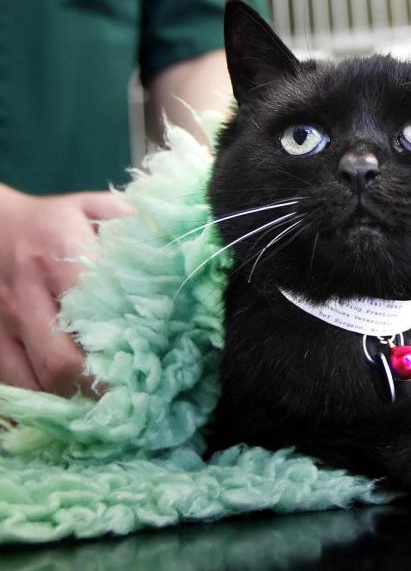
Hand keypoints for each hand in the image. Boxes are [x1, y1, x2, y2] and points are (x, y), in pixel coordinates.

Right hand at [0, 187, 131, 396]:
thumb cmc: (55, 222)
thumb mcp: (95, 209)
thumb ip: (135, 227)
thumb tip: (183, 256)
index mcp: (61, 253)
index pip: (95, 312)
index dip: (123, 348)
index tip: (152, 368)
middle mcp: (26, 291)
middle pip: (60, 360)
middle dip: (97, 389)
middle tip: (131, 402)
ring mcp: (0, 320)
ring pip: (31, 381)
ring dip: (68, 401)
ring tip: (103, 410)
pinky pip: (8, 386)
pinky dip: (37, 403)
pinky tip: (65, 408)